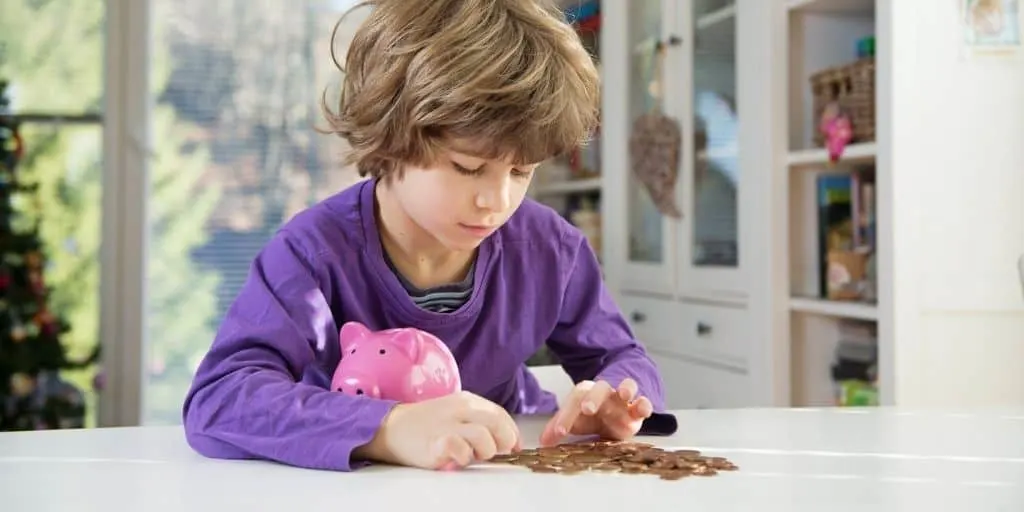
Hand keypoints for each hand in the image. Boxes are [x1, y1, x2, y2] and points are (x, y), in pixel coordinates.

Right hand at [354, 391, 520, 469]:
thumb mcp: (457, 414)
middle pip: (497, 423)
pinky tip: (457, 458)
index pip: (500, 414)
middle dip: (504, 441)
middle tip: (496, 452)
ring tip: (473, 455)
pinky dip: (463, 456)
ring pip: (484, 436)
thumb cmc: (428, 424)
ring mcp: (447, 424)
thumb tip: (509, 441)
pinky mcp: (435, 441)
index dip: (512, 432)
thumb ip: (480, 422)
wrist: (393, 427)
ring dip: (485, 451)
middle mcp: (459, 409)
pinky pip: (460, 448)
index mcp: (467, 400)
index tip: (513, 446)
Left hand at [538, 378, 652, 445]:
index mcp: (585, 393)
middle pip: (599, 389)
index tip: (558, 433)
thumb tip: (542, 442)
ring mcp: (623, 399)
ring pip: (627, 386)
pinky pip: (644, 402)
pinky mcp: (637, 409)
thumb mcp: (575, 421)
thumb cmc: (592, 415)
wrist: (615, 408)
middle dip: (593, 397)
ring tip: (624, 393)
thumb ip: (559, 427)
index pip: (574, 400)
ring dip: (626, 388)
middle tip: (587, 409)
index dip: (565, 416)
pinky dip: (645, 404)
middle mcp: (604, 393)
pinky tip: (643, 410)